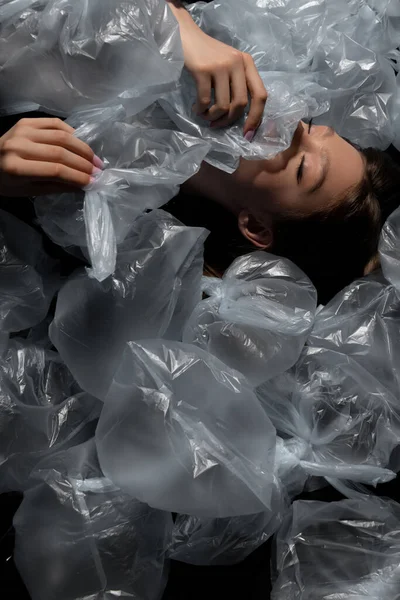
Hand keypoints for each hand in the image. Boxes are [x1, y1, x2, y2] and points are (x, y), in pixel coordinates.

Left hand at [0, 118, 102, 196]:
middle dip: (83, 163)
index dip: (77, 176)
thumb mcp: (29, 191)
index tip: (92, 182)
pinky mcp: (26, 121)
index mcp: (16, 168)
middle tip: (98, 171)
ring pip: (61, 136)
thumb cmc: (6, 182)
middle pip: (60, 152)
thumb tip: (84, 184)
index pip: (55, 170)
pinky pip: (55, 124)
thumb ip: (57, 186)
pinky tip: (81, 144)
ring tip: (94, 159)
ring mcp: (22, 130)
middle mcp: (19, 146)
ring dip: (82, 148)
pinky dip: (72, 133)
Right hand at [179, 19, 267, 136]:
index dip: (256, 118)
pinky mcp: (203, 69)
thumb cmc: (207, 55)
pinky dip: (200, 110)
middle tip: (216, 124)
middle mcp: (237, 63)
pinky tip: (195, 108)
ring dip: (212, 117)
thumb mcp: (229, 65)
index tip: (247, 134)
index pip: (260, 95)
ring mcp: (220, 66)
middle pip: (241, 104)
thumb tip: (240, 117)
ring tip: (204, 115)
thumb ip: (237, 84)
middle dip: (228, 120)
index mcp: (247, 63)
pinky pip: (205, 101)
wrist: (184, 35)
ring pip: (223, 106)